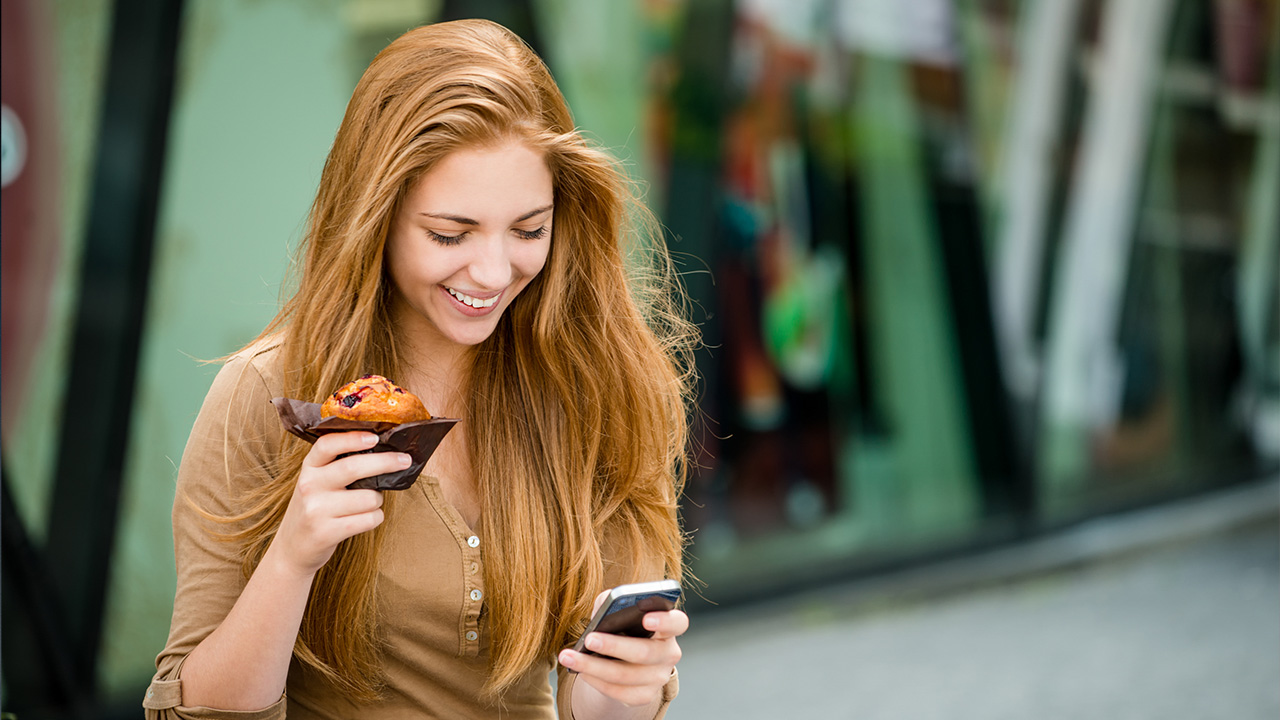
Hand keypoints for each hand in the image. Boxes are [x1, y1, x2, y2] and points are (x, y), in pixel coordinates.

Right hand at [271, 432, 407, 576]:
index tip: (375, 436)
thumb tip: (382, 450)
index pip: (327, 445)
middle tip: (405, 460)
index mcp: (309, 468)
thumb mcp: (317, 482)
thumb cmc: (315, 509)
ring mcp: (316, 510)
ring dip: (378, 500)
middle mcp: (309, 485)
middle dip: (386, 462)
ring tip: (368, 503)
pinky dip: (375, 518)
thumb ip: (337, 465)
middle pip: (354, 467)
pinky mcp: (326, 532)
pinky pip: (368, 519)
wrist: (293, 548)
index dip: (353, 438)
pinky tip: (365, 519)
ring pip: (369, 498)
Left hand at [558, 590, 687, 708]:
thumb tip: (603, 608)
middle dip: (615, 646)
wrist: (622, 658)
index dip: (665, 620)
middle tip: (589, 639)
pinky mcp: (644, 695)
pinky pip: (619, 693)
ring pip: (626, 675)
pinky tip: (581, 671)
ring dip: (593, 666)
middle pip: (645, 652)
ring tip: (568, 657)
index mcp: (668, 627)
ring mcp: (658, 677)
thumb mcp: (618, 610)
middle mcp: (668, 653)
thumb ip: (613, 603)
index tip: (645, 618)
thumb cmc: (621, 626)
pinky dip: (597, 682)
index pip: (678, 622)